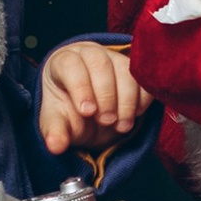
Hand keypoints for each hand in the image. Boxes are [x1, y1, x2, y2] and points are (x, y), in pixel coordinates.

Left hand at [37, 39, 145, 158]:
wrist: (87, 106)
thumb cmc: (68, 109)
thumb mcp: (57, 121)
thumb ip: (55, 132)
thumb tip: (55, 147)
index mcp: (63, 62)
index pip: (71, 65)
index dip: (80, 88)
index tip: (87, 112)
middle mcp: (89, 53)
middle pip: (100, 63)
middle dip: (106, 95)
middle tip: (106, 121)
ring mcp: (114, 58)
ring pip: (126, 70)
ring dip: (127, 101)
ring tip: (122, 126)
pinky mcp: (134, 69)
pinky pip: (144, 79)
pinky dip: (142, 99)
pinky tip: (134, 116)